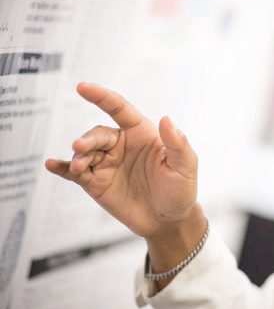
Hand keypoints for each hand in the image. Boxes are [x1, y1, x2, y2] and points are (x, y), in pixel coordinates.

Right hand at [45, 83, 198, 238]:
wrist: (169, 221)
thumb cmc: (180, 190)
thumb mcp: (185, 166)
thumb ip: (177, 143)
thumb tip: (166, 119)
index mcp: (142, 133)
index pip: (119, 109)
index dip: (101, 97)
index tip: (82, 87)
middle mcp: (122, 145)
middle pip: (98, 134)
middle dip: (88, 139)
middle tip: (81, 147)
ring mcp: (107, 163)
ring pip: (85, 152)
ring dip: (78, 156)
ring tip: (79, 167)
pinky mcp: (96, 182)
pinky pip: (75, 172)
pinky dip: (61, 168)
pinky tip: (52, 165)